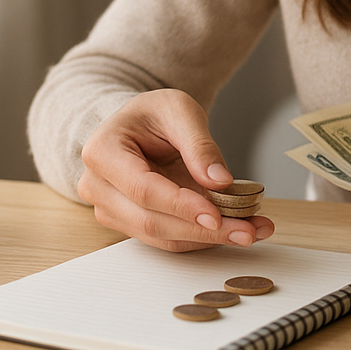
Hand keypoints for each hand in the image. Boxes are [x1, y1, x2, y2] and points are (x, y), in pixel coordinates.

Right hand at [76, 89, 274, 251]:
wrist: (139, 125)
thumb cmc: (153, 114)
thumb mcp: (180, 111)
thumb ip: (199, 144)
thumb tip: (220, 181)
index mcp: (102, 152)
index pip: (142, 189)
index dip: (181, 206)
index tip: (217, 215)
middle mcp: (98, 187)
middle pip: (151, 220)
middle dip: (204, 230)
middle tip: (248, 229)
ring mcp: (111, 210)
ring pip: (162, 236)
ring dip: (209, 239)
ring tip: (252, 230)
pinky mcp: (131, 224)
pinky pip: (168, 238)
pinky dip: (203, 237)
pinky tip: (236, 229)